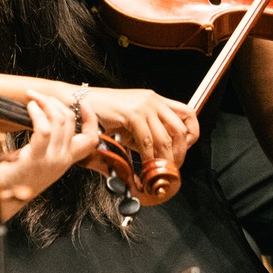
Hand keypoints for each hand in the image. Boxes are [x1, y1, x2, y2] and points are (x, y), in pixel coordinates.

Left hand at [0, 93, 102, 205]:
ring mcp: (52, 160)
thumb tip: (45, 115)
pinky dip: (38, 113)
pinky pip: (43, 129)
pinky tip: (30, 108)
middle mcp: (63, 160)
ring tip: (32, 98)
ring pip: (59, 121)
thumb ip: (47, 141)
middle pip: (71, 121)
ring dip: (45, 103)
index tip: (82, 103)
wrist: (1, 198)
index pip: (91, 139)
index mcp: (66, 159)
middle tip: (39, 95)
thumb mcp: (38, 158)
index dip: (91, 118)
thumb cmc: (15, 176)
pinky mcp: (36, 159)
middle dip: (55, 102)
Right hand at [78, 87, 197, 170]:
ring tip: (159, 172)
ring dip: (164, 159)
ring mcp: (143, 106)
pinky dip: (148, 157)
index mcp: (156, 100)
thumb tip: (158, 158)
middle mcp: (153, 100)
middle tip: (172, 168)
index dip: (192, 133)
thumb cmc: (102, 113)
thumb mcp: (131, 123)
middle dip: (180, 153)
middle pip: (180, 129)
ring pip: (165, 138)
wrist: (79, 103)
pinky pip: (147, 141)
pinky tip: (144, 166)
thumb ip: (146, 136)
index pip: (188, 113)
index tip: (185, 149)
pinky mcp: (132, 114)